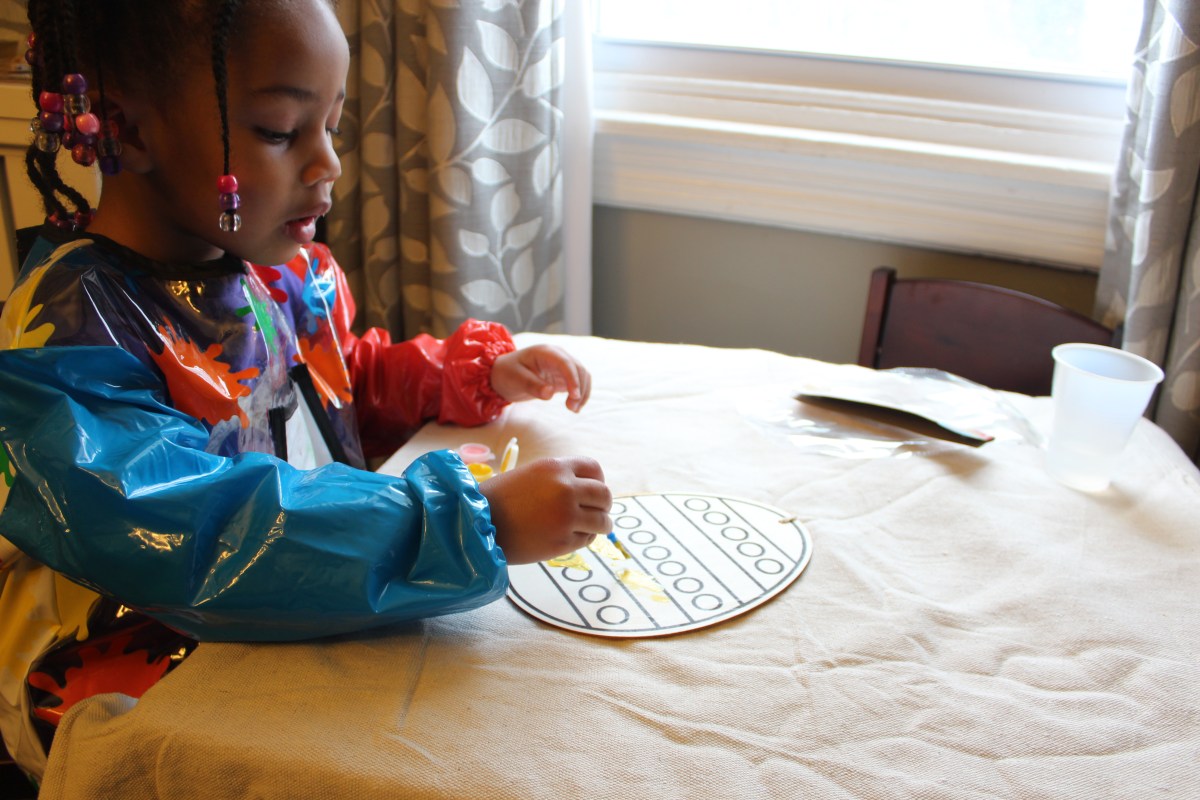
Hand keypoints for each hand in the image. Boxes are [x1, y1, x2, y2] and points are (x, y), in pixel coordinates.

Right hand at [479, 456, 612, 564]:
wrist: (477, 524)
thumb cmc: (500, 499)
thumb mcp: (531, 474)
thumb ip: (559, 478)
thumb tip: (587, 490)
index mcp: (556, 468)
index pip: (595, 469)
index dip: (597, 481)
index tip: (593, 491)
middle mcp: (565, 489)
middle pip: (604, 495)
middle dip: (603, 504)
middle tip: (598, 512)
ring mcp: (566, 517)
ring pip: (602, 520)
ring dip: (601, 524)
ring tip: (593, 527)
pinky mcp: (563, 542)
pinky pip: (587, 539)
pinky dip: (584, 538)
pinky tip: (572, 536)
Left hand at [491, 345, 591, 412]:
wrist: (504, 374)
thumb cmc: (507, 373)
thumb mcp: (515, 379)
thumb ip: (532, 385)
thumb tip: (549, 393)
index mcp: (545, 352)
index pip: (565, 363)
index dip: (573, 378)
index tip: (574, 395)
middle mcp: (557, 356)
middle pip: (578, 368)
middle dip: (579, 388)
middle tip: (572, 408)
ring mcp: (562, 365)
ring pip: (582, 376)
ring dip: (582, 392)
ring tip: (573, 409)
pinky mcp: (563, 376)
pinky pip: (578, 383)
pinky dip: (580, 394)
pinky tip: (575, 407)